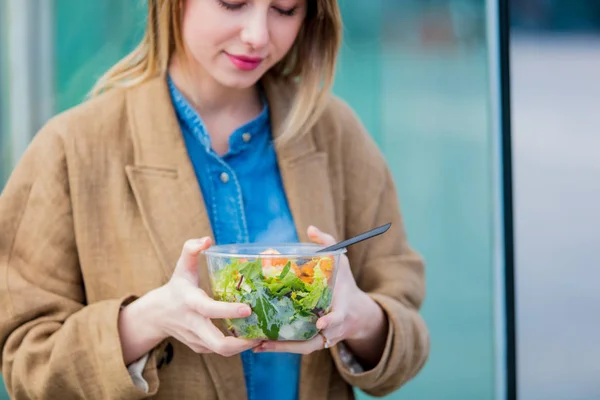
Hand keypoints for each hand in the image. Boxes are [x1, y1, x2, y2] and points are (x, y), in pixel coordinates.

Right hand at [119, 237, 259, 363]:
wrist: (157, 314)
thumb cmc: (176, 286)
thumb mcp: (182, 266)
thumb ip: (191, 249)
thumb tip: (208, 240)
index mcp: (190, 303)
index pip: (209, 310)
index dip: (229, 311)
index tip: (248, 309)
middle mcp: (193, 324)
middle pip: (217, 344)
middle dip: (241, 343)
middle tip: (262, 333)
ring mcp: (196, 339)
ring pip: (221, 351)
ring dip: (243, 347)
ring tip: (262, 336)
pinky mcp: (200, 347)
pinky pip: (219, 350)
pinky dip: (236, 347)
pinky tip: (250, 337)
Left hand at [253, 226, 384, 355]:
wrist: (356, 313)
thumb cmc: (346, 285)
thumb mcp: (341, 262)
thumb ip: (328, 245)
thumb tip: (310, 228)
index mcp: (341, 309)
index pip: (338, 318)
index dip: (331, 321)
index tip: (322, 323)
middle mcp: (332, 329)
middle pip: (312, 342)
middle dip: (289, 345)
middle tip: (266, 340)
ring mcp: (323, 338)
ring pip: (302, 348)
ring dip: (279, 348)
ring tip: (256, 345)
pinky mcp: (314, 341)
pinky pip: (297, 347)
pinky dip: (280, 347)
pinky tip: (259, 344)